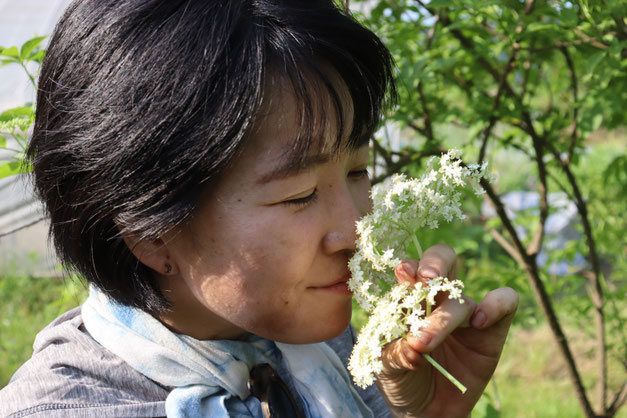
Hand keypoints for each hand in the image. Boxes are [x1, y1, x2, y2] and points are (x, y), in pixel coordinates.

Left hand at [375, 244, 517, 417]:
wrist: (427, 412)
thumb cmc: (402, 380)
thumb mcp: (385, 366)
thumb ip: (395, 350)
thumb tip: (414, 345)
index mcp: (409, 298)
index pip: (411, 270)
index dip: (409, 267)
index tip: (403, 273)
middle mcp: (438, 299)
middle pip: (443, 260)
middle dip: (435, 262)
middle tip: (426, 278)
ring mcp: (465, 313)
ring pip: (460, 299)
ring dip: (443, 319)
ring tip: (423, 343)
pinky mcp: (491, 331)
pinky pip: (505, 302)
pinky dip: (495, 306)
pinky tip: (479, 324)